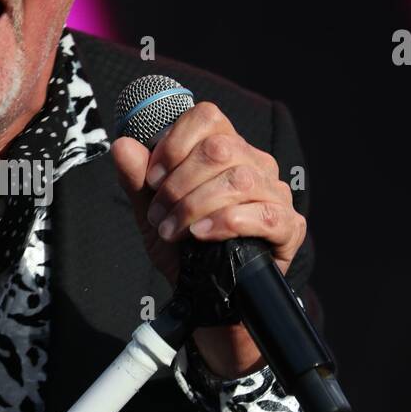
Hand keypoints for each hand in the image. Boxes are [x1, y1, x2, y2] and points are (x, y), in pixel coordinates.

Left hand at [111, 102, 306, 377]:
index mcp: (226, 149)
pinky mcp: (288, 227)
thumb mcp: (153, 212)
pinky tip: (202, 235)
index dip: (174, 142)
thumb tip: (122, 144)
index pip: (208, 117)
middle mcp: (256, 164)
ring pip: (239, 180)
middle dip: (178, 184)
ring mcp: (276, 194)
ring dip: (195, 206)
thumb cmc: (185, 247)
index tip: (153, 177)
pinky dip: (226, 223)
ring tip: (173, 230)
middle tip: (158, 215)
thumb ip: (137, 180)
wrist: (206, 295)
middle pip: (220, 149)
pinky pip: (264, 215)